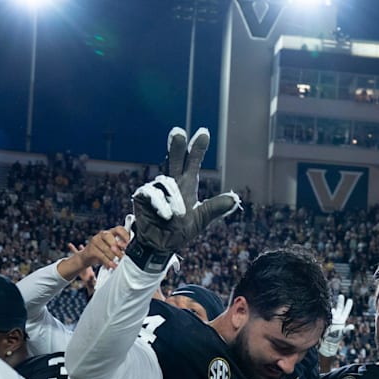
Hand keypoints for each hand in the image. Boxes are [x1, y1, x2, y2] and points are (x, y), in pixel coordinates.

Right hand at [61, 224, 131, 295]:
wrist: (87, 258)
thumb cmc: (103, 252)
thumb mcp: (113, 249)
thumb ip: (120, 248)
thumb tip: (129, 251)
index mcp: (110, 232)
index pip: (119, 229)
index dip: (125, 235)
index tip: (129, 244)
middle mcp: (102, 234)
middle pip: (110, 237)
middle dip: (118, 249)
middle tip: (123, 257)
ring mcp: (95, 240)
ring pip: (107, 248)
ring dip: (114, 257)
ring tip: (118, 263)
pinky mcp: (91, 249)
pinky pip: (101, 255)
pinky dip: (108, 262)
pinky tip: (112, 265)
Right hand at [129, 128, 239, 263]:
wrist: (162, 246)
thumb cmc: (180, 232)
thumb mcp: (201, 219)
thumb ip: (216, 208)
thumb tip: (236, 198)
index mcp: (185, 185)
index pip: (191, 162)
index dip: (197, 148)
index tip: (204, 133)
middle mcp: (170, 184)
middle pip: (174, 159)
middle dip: (176, 146)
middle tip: (178, 132)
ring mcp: (155, 189)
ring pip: (166, 182)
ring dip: (174, 197)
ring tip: (178, 213)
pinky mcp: (142, 196)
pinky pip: (152, 193)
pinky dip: (161, 204)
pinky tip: (166, 215)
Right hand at [318, 295, 353, 356]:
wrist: (326, 343)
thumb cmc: (335, 339)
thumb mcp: (341, 334)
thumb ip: (346, 330)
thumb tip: (352, 327)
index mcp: (341, 321)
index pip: (345, 311)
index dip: (348, 306)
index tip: (350, 299)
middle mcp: (336, 319)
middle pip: (339, 309)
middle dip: (340, 302)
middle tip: (341, 295)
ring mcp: (330, 320)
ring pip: (333, 311)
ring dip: (333, 306)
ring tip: (332, 300)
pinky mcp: (325, 322)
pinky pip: (326, 315)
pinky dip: (326, 311)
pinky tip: (325, 307)